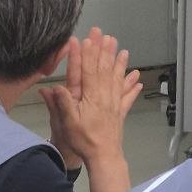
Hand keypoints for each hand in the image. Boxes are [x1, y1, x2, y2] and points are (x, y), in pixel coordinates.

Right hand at [40, 27, 142, 170]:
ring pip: (117, 78)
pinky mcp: (120, 112)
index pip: (88, 70)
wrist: (104, 157)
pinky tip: (137, 77)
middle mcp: (104, 96)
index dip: (87, 54)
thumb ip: (62, 103)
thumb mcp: (67, 123)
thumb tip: (54, 86)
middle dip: (103, 50)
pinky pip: (127, 96)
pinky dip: (132, 86)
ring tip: (122, 49)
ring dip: (119, 63)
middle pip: (104, 69)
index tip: (86, 39)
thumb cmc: (84, 141)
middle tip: (105, 34)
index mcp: (91, 97)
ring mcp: (114, 103)